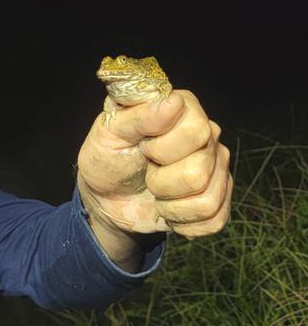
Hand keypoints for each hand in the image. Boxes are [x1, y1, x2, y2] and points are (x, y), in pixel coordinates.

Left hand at [77, 90, 232, 239]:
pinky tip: (168, 208)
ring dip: (169, 205)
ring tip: (155, 190)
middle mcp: (208, 134)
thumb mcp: (108, 134)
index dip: (161, 148)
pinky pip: (213, 220)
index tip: (142, 147)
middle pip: (200, 170)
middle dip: (161, 181)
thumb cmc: (107, 159)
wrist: (106, 199)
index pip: (196, 131)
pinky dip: (181, 222)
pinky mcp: (219, 198)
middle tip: (147, 171)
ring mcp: (217, 166)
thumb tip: (172, 102)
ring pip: (206, 199)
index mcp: (184, 109)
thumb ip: (137, 116)